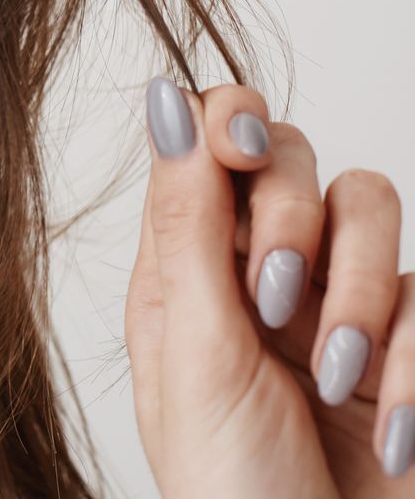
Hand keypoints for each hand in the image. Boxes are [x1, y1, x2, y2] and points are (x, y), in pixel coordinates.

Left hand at [125, 76, 414, 495]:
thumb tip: (164, 96)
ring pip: (371, 206)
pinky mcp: (409, 350)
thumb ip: (189, 221)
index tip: (239, 149)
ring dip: (359, 288)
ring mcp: (338, 307)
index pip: (206, 142)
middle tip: (272, 299)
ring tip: (335, 377)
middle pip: (293, 157)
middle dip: (289, 214)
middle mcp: (257, 273)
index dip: (228, 120)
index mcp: (183, 268)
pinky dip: (412, 366)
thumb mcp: (196, 352)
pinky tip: (391, 433)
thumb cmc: (232, 491)